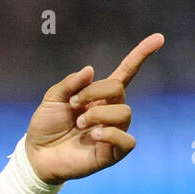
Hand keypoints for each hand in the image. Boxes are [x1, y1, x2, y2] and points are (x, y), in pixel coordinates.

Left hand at [25, 33, 162, 183]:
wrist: (36, 155)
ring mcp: (113, 132)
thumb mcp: (52, 99)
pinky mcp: (111, 153)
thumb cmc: (45, 127)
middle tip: (73, 106)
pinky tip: (93, 135)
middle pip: (118, 89)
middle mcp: (110, 112)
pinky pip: (128, 141)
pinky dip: (112, 135)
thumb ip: (70, 84)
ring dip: (99, 115)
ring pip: (124, 112)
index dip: (140, 55)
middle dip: (94, 92)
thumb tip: (90, 70)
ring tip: (80, 124)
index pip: (125, 73)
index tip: (158, 38)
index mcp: (99, 96)